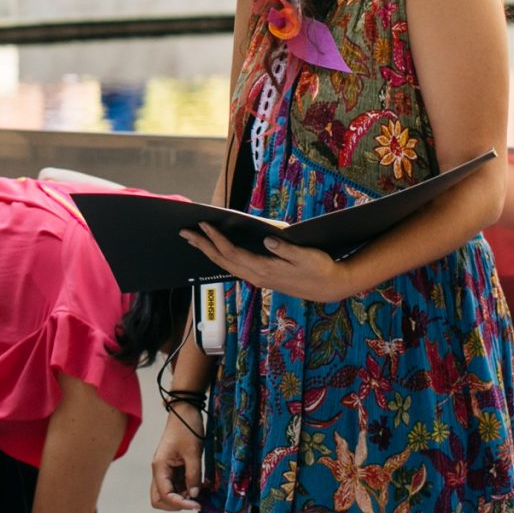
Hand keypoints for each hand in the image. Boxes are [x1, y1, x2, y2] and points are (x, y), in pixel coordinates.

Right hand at [146, 411, 202, 510]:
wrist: (185, 410)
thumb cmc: (187, 428)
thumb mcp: (193, 452)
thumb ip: (193, 475)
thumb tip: (194, 496)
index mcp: (159, 467)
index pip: (165, 495)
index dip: (180, 504)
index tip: (197, 505)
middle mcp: (159, 471)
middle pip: (160, 499)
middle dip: (176, 504)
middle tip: (195, 501)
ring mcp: (166, 470)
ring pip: (169, 494)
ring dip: (183, 497)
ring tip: (201, 492)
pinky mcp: (174, 468)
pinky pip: (177, 485)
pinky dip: (187, 489)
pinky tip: (201, 485)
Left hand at [179, 224, 357, 302]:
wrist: (328, 287)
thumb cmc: (319, 268)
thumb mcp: (306, 257)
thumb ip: (286, 249)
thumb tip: (268, 240)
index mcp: (264, 269)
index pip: (232, 253)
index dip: (216, 239)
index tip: (203, 225)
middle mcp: (256, 276)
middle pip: (222, 260)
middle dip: (202, 245)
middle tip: (184, 232)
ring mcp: (257, 278)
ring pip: (225, 265)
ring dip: (208, 251)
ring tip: (194, 239)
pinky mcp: (261, 277)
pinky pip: (234, 266)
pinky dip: (220, 256)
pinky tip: (216, 249)